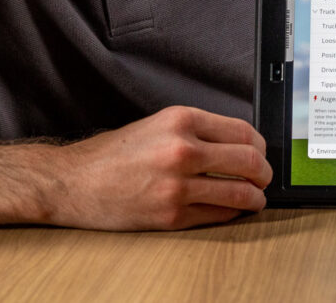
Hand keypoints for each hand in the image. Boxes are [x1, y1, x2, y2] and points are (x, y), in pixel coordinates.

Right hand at [49, 106, 271, 229]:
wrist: (70, 182)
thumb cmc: (113, 154)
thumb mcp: (158, 125)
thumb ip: (199, 131)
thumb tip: (242, 145)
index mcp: (181, 120)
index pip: (244, 132)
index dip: (261, 146)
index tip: (262, 153)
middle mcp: (182, 149)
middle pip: (250, 161)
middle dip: (265, 173)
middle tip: (265, 178)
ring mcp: (177, 185)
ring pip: (240, 192)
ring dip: (256, 197)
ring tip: (255, 198)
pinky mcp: (171, 215)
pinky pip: (218, 215)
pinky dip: (232, 213)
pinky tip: (231, 210)